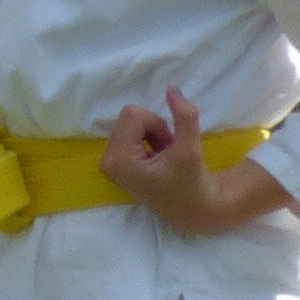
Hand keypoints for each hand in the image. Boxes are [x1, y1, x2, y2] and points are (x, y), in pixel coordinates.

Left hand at [100, 86, 289, 237]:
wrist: (192, 210)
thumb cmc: (191, 184)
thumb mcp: (190, 149)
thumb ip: (184, 117)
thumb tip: (172, 89)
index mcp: (118, 160)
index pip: (133, 114)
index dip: (158, 125)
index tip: (169, 147)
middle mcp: (107, 161)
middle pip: (129, 116)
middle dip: (154, 129)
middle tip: (167, 152)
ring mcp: (109, 163)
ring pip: (131, 122)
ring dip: (153, 134)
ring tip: (164, 157)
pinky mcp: (115, 162)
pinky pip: (129, 131)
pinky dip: (147, 140)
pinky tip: (157, 159)